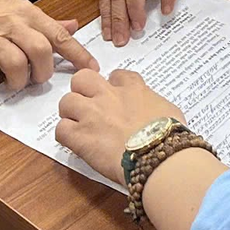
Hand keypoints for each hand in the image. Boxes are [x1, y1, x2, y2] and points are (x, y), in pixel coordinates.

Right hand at [0, 0, 98, 92]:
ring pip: (15, 65)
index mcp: (25, 12)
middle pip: (40, 51)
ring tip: (14, 82)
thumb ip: (44, 21)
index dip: (77, 53)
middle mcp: (9, 23)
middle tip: (39, 79)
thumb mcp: (17, 6)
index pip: (58, 34)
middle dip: (44, 72)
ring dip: (18, 81)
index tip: (92, 68)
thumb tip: (72, 26)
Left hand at [55, 69, 185, 181]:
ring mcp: (91, 114)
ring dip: (71, 114)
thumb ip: (153, 105)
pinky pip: (60, 129)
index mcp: (133, 88)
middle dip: (83, 91)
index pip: (116, 75)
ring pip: (66, 101)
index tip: (115, 96)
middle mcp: (108, 96)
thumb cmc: (169, 134)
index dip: (112, 85)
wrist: (157, 154)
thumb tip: (152, 113)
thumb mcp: (168, 110)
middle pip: (82, 78)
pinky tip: (76, 143)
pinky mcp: (80, 136)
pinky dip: (66, 136)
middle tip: (89, 107)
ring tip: (79, 127)